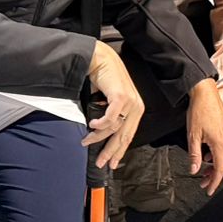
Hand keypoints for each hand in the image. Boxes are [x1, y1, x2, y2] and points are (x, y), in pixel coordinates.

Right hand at [80, 41, 145, 170]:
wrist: (101, 59)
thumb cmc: (104, 79)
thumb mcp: (109, 101)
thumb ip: (110, 115)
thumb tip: (100, 134)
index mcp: (136, 109)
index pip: (128, 135)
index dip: (119, 151)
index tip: (111, 163)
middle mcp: (136, 106)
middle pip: (124, 136)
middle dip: (111, 152)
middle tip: (100, 163)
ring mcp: (130, 101)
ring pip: (114, 128)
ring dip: (98, 137)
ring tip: (86, 140)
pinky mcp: (121, 97)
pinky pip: (110, 118)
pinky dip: (100, 124)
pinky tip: (91, 126)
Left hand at [185, 78, 222, 194]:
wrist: (205, 92)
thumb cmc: (199, 111)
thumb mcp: (193, 136)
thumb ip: (194, 155)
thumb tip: (194, 169)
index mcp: (221, 144)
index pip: (220, 170)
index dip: (215, 182)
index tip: (209, 190)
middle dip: (213, 176)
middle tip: (203, 183)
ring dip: (214, 166)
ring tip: (202, 170)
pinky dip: (215, 155)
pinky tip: (206, 154)